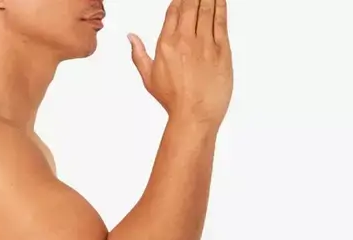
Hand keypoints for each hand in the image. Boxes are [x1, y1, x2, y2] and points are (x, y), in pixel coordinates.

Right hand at [128, 0, 233, 128]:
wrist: (194, 115)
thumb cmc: (174, 101)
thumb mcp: (149, 78)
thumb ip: (139, 55)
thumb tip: (131, 38)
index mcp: (167, 44)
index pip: (173, 11)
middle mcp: (185, 40)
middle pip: (191, 5)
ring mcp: (205, 44)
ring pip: (207, 9)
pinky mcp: (221, 51)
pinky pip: (221, 22)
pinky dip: (221, 7)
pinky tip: (220, 0)